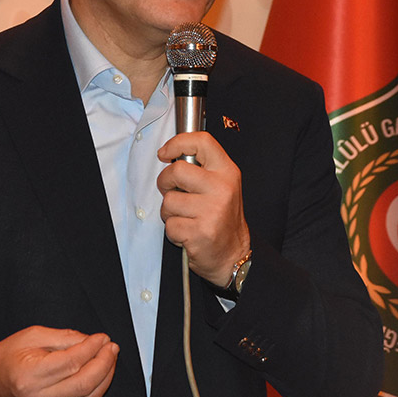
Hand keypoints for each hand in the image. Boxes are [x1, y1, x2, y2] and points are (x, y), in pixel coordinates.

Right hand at [0, 326, 118, 396]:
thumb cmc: (4, 360)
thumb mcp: (30, 337)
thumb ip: (63, 337)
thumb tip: (90, 340)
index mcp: (31, 374)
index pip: (72, 362)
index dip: (92, 348)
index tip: (102, 338)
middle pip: (85, 382)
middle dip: (105, 362)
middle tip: (111, 347)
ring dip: (105, 377)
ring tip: (109, 359)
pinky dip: (94, 389)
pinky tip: (99, 374)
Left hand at [156, 131, 250, 286]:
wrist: (232, 255)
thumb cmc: (221, 218)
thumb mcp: (221, 185)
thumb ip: (202, 168)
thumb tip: (171, 155)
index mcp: (227, 172)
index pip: (202, 142)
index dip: (177, 143)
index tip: (165, 154)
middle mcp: (222, 189)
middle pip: (176, 171)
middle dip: (165, 182)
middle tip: (173, 193)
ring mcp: (212, 211)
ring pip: (168, 201)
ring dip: (169, 212)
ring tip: (186, 218)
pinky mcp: (200, 232)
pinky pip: (170, 225)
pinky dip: (173, 231)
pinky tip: (188, 233)